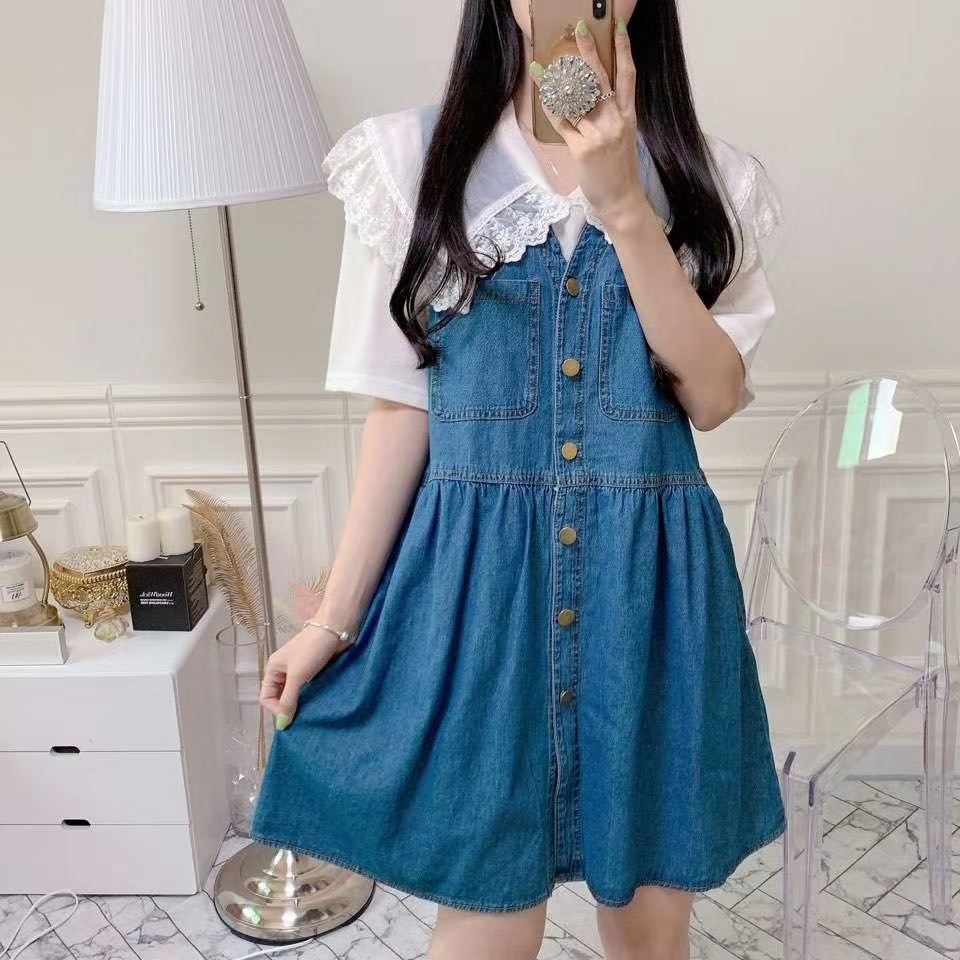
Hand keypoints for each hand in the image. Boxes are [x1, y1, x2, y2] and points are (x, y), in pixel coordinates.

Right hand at [259, 626, 349, 729]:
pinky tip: (320, 704)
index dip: (276, 709)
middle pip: (281, 697)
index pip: (266, 697)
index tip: (291, 716)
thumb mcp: (297, 675)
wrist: (336, 628)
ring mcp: (301, 671)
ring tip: (312, 713)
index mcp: (274, 669)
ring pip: (297, 694)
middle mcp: (285, 671)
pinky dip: (313, 697)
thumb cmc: (312, 648)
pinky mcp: (316, 671)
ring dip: (302, 703)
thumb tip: (282, 724)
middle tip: (302, 719)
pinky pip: (310, 689)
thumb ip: (288, 699)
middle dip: (289, 708)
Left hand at [531, 18, 650, 225]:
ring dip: (558, 80)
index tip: (618, 27)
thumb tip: (588, 96)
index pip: (628, 76)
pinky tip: (542, 95)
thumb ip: (609, 116)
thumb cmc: (619, 171)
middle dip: (589, 51)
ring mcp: (599, 134)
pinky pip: (563, 123)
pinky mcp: (583, 149)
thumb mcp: (622, 138)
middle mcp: (615, 121)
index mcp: (627, 116)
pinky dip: (551, 108)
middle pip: (601, 78)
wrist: (621, 200)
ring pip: (576, 99)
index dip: (624, 50)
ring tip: (543, 66)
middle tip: (579, 27)